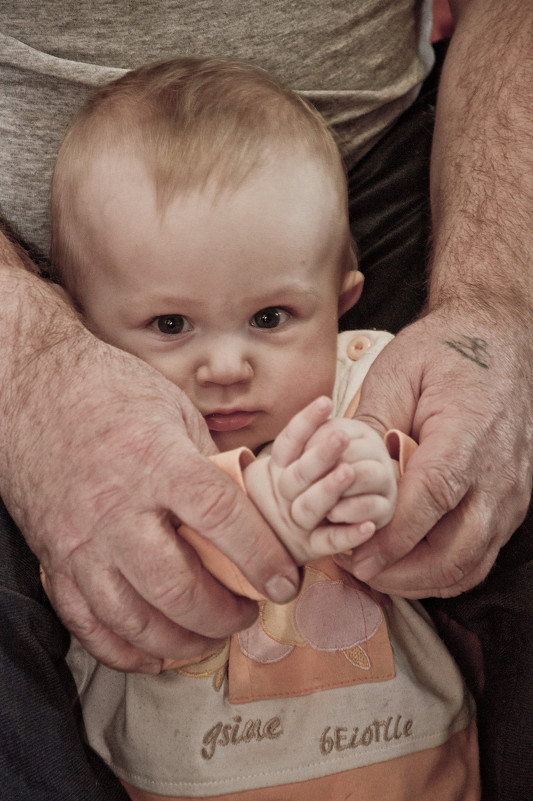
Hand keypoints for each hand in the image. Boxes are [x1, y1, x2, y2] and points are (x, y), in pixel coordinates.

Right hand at [0, 261, 298, 671]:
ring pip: (135, 619)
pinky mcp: (56, 562)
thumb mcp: (174, 411)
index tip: (284, 582)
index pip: (221, 518)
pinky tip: (156, 651)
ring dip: (183, 641)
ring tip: (211, 635)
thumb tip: (244, 511)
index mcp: (157, 463)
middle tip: (248, 612)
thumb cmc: (109, 394)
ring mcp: (82, 543)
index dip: (260, 557)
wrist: (31, 394)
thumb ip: (209, 466)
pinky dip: (127, 650)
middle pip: (178, 587)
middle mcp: (118, 510)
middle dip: (224, 614)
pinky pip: (89, 625)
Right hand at [244, 396, 396, 563]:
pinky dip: (347, 535)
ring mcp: (296, 522)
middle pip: (297, 475)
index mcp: (278, 469)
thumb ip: (307, 440)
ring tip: (348, 473)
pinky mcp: (310, 547)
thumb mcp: (293, 459)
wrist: (270, 534)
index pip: (288, 443)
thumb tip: (324, 404)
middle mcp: (284, 494)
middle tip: (340, 437)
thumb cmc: (294, 486)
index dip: (306, 422)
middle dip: (319, 455)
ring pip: (307, 507)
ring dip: (328, 490)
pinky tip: (369, 526)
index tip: (326, 402)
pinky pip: (328, 542)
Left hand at [340, 308, 532, 597]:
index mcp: (466, 437)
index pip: (431, 500)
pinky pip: (481, 553)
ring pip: (471, 563)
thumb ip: (371, 425)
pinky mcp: (512, 501)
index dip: (393, 539)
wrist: (498, 341)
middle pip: (457, 550)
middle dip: (403, 574)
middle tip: (359, 572)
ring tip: (379, 575)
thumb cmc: (445, 351)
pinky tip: (410, 563)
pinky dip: (445, 569)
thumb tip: (340, 470)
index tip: (357, 559)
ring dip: (423, 580)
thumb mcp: (397, 373)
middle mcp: (497, 474)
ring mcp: (511, 492)